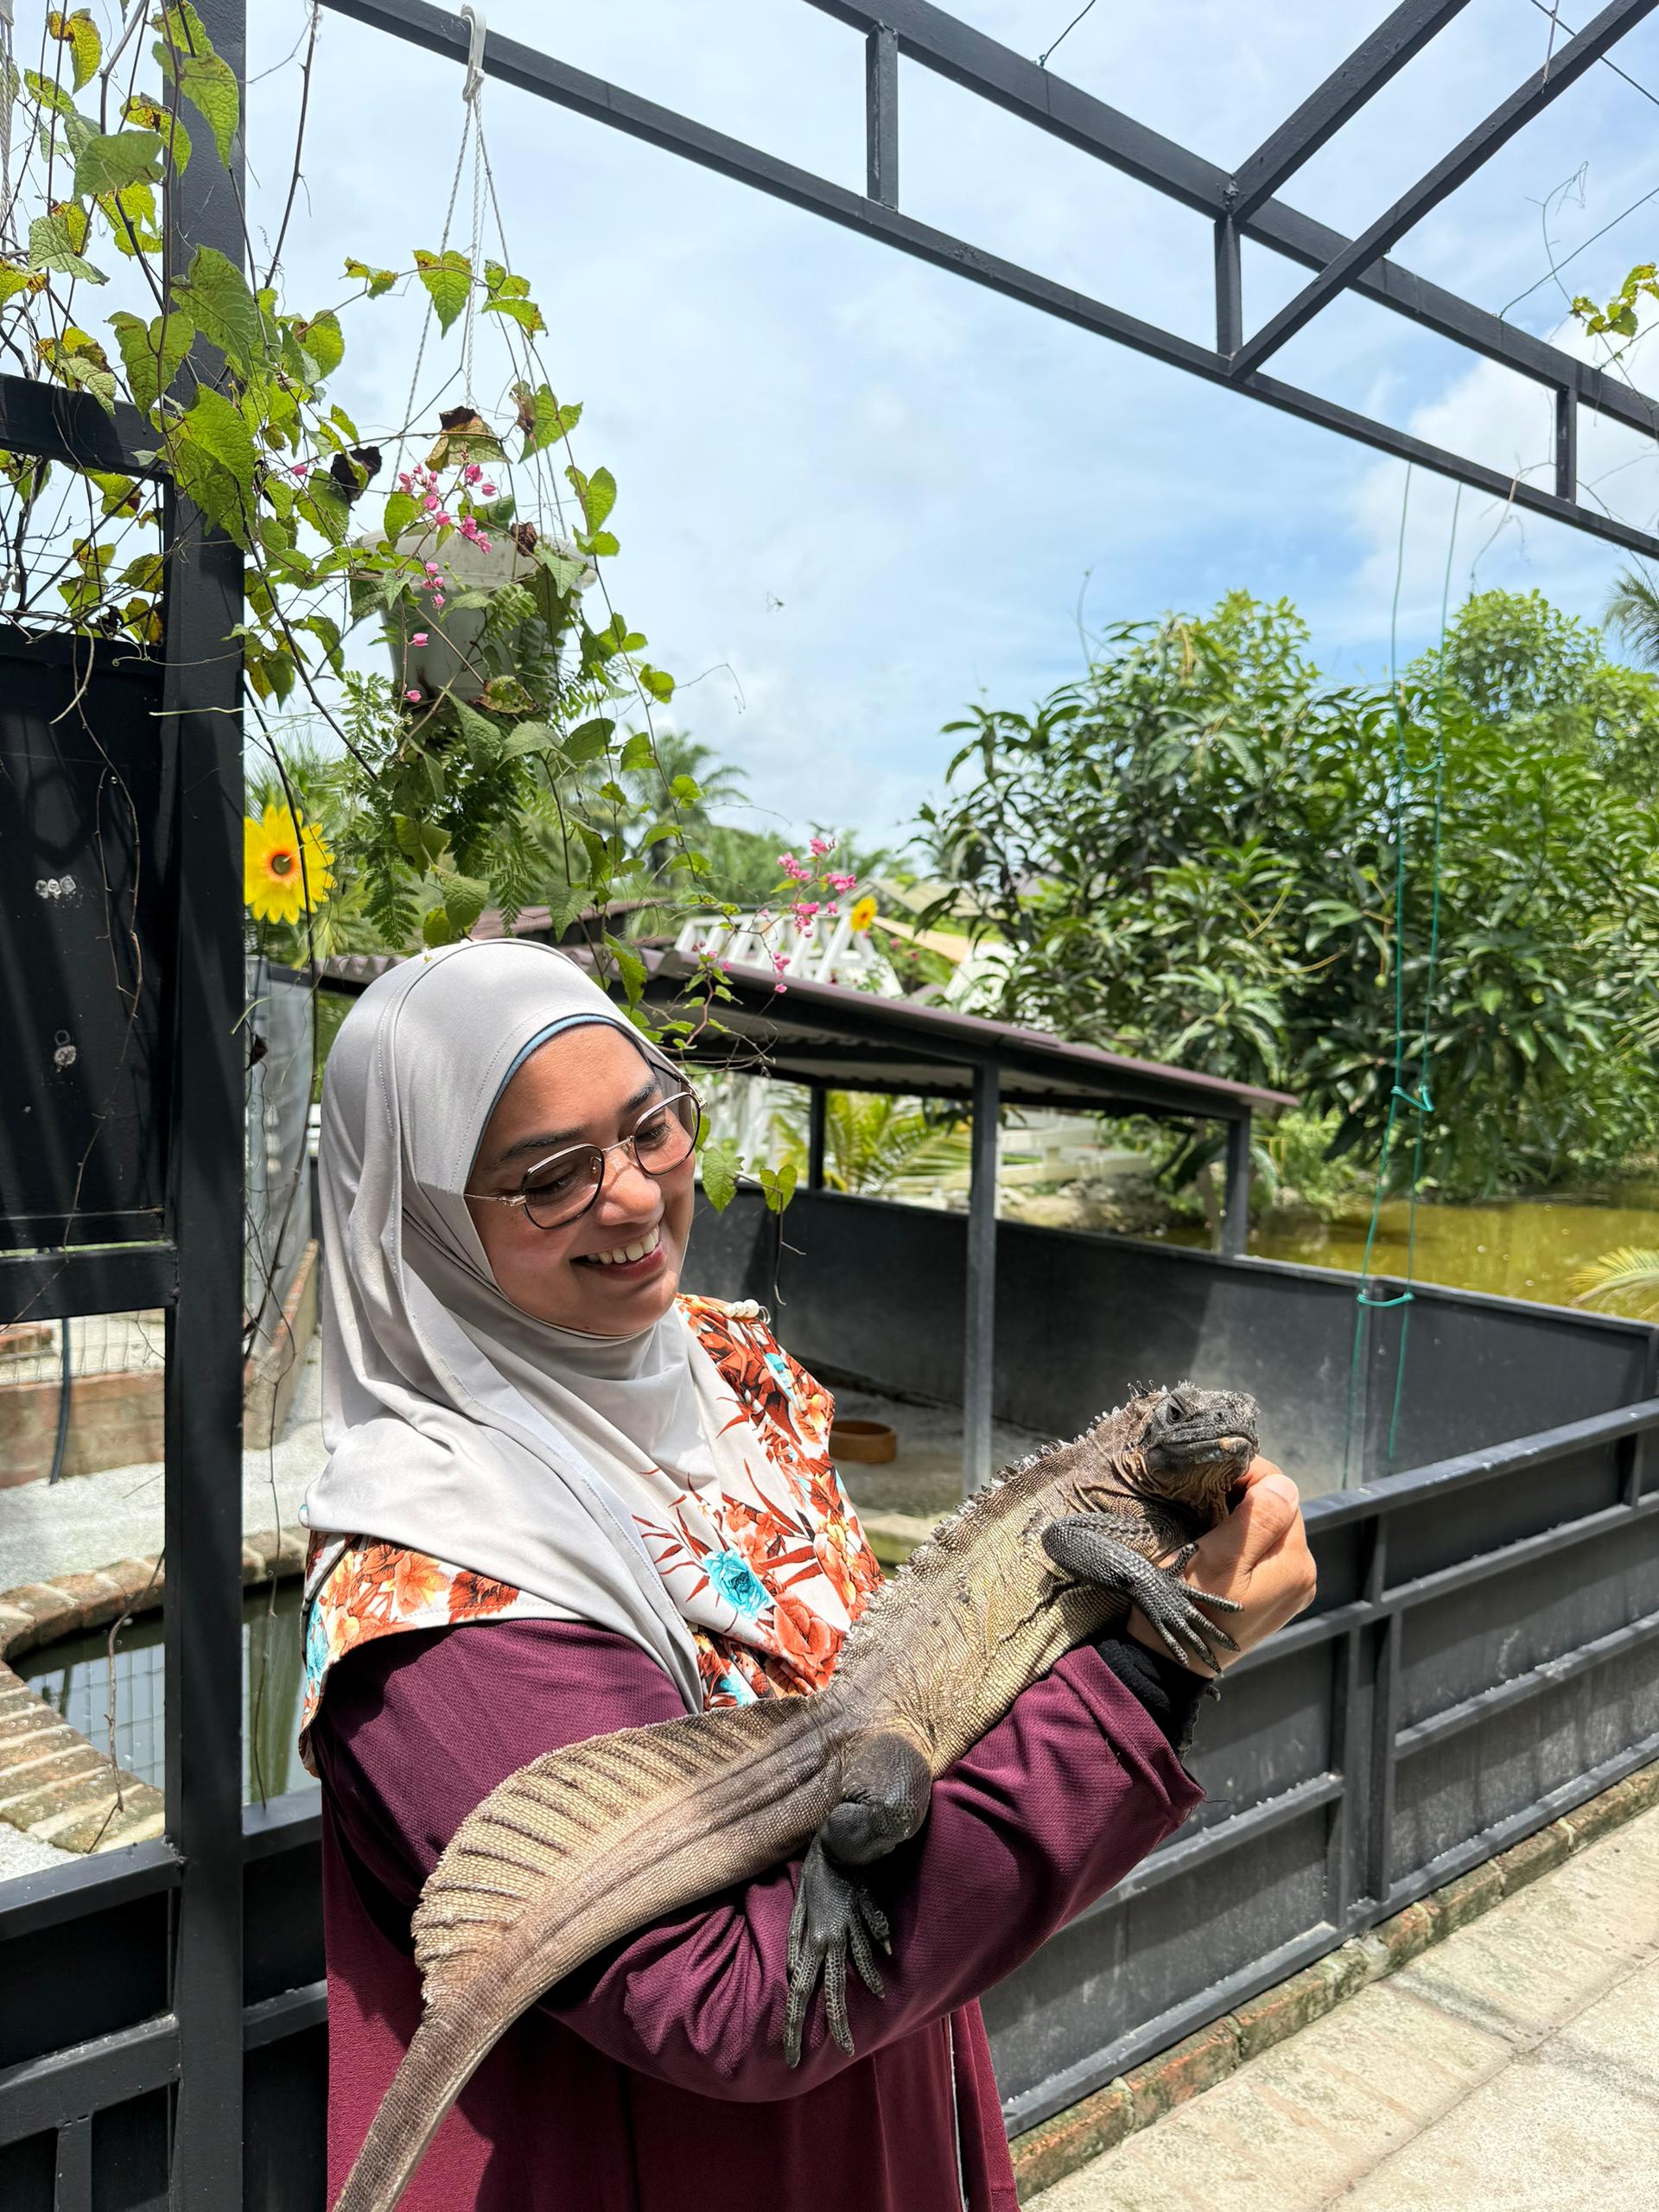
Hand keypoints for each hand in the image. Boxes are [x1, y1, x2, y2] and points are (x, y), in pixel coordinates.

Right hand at [1129, 1457, 1315, 1672]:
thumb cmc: (1191, 1607)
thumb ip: (1258, 1519)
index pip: (1285, 1493)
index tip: (1216, 1473)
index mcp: (1296, 1563)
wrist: (1173, 1660)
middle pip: (1282, 1511)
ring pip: (1273, 1529)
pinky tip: (1220, 1538)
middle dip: (1249, 1494)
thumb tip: (1284, 1484)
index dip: (1252, 1475)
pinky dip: (1246, 1537)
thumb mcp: (1220, 1558)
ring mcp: (1290, 1588)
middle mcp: (1303, 1575)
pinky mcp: (1274, 1596)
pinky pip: (1266, 1551)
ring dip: (1245, 1515)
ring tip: (1210, 1513)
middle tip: (1208, 1491)